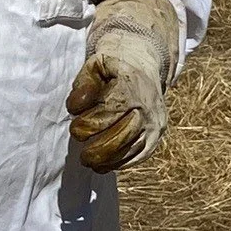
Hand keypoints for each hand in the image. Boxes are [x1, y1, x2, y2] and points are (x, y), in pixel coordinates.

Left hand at [67, 0, 181, 171]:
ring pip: (131, 149)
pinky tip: (102, 165)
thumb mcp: (96, 65)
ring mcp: (153, 123)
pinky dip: (118, 164)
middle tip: (81, 149)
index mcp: (131, 86)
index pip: (108, 111)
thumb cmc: (112, 70)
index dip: (88, 121)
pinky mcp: (155, 137)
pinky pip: (138, 156)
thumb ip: (83, 83)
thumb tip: (76, 107)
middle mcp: (146, 106)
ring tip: (88, 161)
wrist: (143, 69)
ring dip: (106, 160)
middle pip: (122, 135)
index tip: (75, 120)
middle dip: (97, 148)